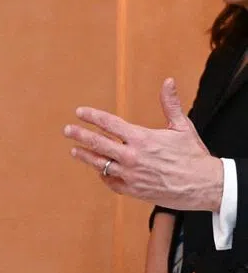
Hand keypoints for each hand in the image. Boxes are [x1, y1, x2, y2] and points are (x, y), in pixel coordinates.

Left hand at [64, 79, 223, 210]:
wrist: (205, 186)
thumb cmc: (194, 155)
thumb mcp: (183, 127)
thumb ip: (170, 104)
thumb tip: (167, 82)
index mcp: (142, 138)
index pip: (109, 124)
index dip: (92, 116)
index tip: (79, 112)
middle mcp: (132, 156)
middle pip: (97, 143)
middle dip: (80, 135)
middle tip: (67, 130)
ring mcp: (130, 174)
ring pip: (99, 164)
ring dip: (85, 156)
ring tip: (74, 151)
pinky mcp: (132, 190)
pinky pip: (110, 181)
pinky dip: (103, 174)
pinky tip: (98, 170)